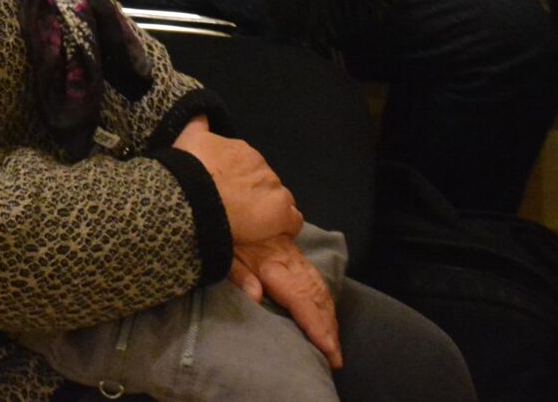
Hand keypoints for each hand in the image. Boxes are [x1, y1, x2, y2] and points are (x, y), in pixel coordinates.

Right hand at [172, 124, 301, 247]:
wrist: (192, 196)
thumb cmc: (187, 170)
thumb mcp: (188, 138)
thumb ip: (197, 122)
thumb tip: (200, 110)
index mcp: (242, 151)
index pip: (250, 167)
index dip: (242, 182)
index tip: (231, 193)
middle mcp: (261, 167)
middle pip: (264, 184)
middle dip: (255, 196)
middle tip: (238, 211)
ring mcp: (273, 189)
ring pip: (279, 201)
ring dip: (268, 211)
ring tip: (252, 226)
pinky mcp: (280, 213)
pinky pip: (293, 220)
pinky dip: (285, 226)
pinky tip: (271, 234)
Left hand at [230, 235, 342, 368]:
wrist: (225, 198)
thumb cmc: (221, 228)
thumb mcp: (224, 251)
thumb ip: (239, 274)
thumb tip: (256, 298)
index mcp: (272, 262)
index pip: (300, 297)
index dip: (316, 324)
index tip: (329, 349)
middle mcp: (288, 259)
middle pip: (315, 295)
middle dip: (328, 327)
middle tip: (336, 357)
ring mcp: (292, 254)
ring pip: (318, 286)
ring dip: (328, 315)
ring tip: (334, 343)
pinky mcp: (292, 250)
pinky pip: (314, 277)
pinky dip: (323, 298)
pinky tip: (326, 313)